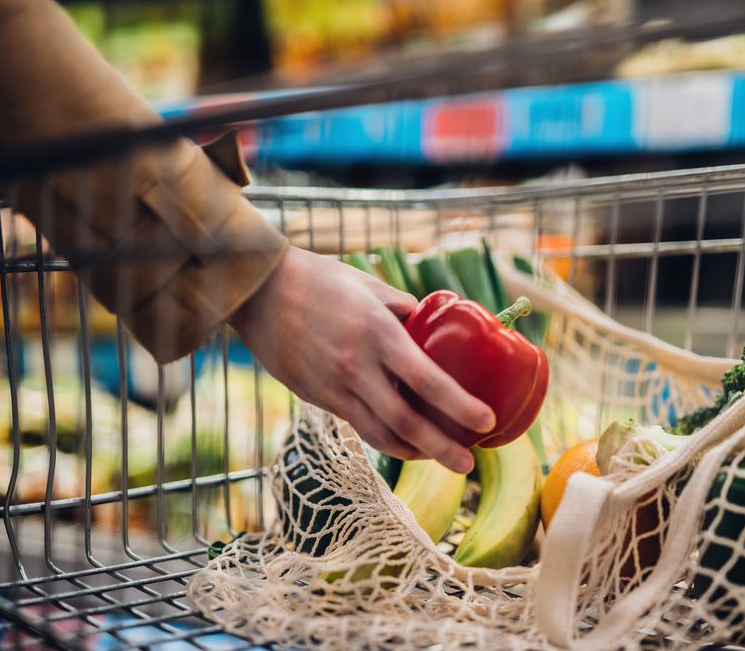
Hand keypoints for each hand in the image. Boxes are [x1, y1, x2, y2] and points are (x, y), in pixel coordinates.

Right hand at [229, 246, 493, 472]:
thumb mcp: (371, 285)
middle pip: (406, 423)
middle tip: (468, 465)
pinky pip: (358, 425)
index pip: (427, 381)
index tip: (486, 420)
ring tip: (440, 457)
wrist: (258, 291)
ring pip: (380, 435)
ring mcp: (333, 387)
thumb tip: (432, 328)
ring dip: (414, 452)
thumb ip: (404, 310)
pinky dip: (386, 439)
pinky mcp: (316, 397)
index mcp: (377, 334)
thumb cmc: (320, 279)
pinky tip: (404, 442)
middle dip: (442, 449)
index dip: (459, 406)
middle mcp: (357, 367)